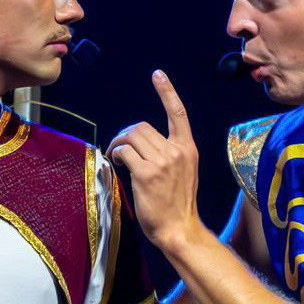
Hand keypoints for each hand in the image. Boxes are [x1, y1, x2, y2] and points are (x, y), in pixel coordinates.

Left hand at [108, 71, 201, 251]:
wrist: (179, 229)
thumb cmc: (177, 205)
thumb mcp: (184, 173)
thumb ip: (169, 155)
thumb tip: (141, 147)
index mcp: (188, 149)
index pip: (178, 113)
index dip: (167, 91)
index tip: (158, 75)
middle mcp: (177, 151)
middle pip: (142, 126)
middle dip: (126, 134)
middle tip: (119, 148)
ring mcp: (162, 162)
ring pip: (131, 136)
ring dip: (118, 144)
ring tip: (116, 157)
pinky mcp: (146, 173)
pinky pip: (124, 152)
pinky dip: (116, 154)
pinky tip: (117, 163)